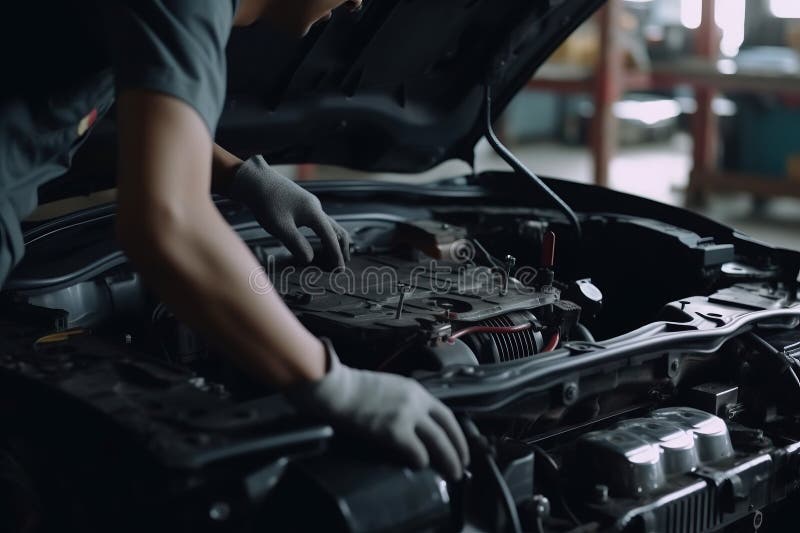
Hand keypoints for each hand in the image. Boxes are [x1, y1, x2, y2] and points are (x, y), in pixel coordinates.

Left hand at [229, 156, 349, 266]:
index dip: (336, 255)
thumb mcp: (280, 227)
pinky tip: (319, 241)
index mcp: (314, 213)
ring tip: (333, 257)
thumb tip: (310, 260)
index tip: (340, 270)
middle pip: (337, 230)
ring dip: (333, 242)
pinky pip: (320, 222)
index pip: (331, 237)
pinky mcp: (303, 205)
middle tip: (340, 266)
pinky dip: (324, 235)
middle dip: (341, 249)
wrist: (255, 180)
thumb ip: (296, 244)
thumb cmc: (266, 203)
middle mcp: (316, 208)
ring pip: (329, 225)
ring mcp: (310, 205)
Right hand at [286, 339, 469, 480]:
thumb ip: (406, 403)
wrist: (337, 389)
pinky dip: (421, 461)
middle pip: (447, 430)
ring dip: (448, 461)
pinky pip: (417, 452)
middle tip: (461, 465)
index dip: (457, 433)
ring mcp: (406, 416)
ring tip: (451, 474)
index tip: (460, 446)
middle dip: (458, 451)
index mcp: (416, 391)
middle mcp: (416, 402)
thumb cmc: (355, 389)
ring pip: (438, 443)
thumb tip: (415, 424)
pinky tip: (420, 466)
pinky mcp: (394, 431)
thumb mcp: (390, 388)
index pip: (447, 415)